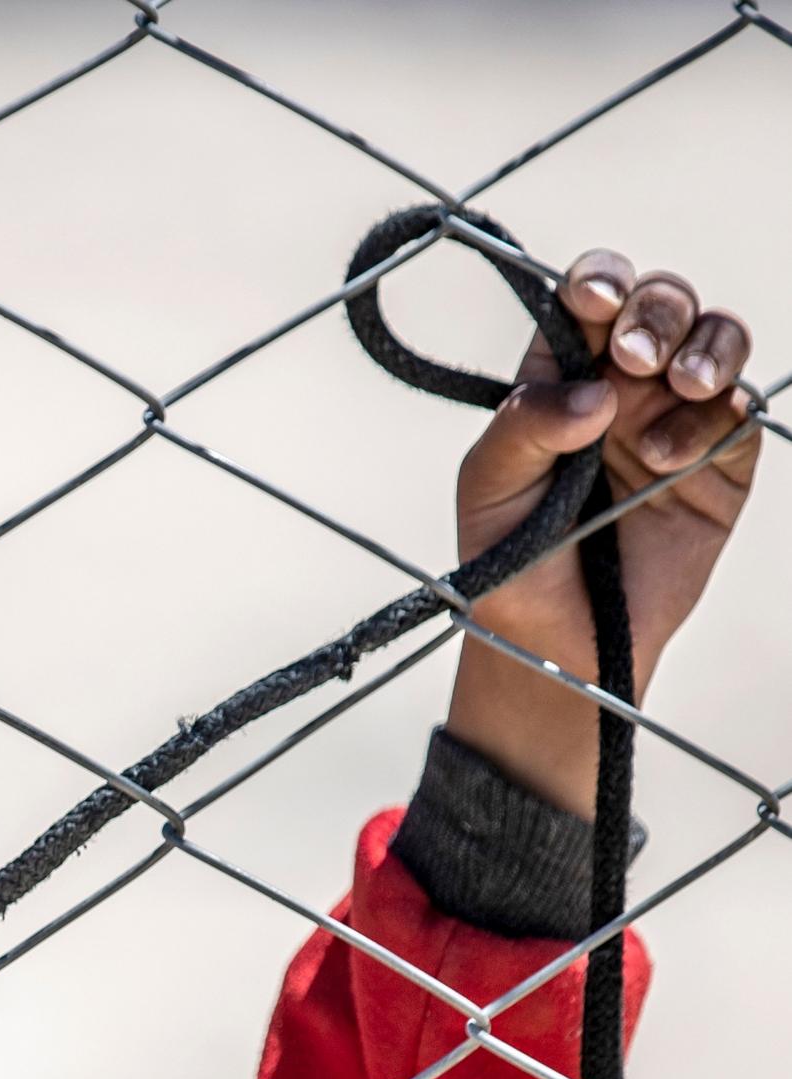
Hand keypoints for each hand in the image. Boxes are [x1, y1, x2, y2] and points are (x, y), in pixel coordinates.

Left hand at [444, 250, 757, 817]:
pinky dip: (720, 413)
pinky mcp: (722, 464)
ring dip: (706, 346)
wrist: (561, 644)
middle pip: (662, 303)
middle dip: (659, 309)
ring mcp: (677, 419)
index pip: (589, 300)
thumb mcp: (489, 489)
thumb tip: (593, 391)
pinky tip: (672, 455)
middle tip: (636, 358)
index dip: (602, 281)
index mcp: (560, 377)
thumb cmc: (510, 562)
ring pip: (717, 340)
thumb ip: (525, 429)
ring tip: (679, 387)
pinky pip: (742, 412)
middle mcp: (624, 386)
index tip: (598, 301)